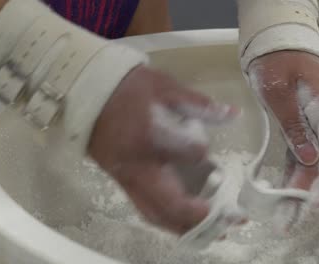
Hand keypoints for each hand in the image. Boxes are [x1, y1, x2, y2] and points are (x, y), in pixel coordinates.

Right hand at [88, 66, 237, 233]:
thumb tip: (233, 114)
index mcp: (151, 137)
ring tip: (208, 229)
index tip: (205, 149)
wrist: (85, 92)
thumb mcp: (165, 87)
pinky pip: (143, 208)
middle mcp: (138, 166)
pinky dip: (164, 218)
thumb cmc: (128, 88)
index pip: (190, 154)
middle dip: (200, 217)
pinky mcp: (119, 181)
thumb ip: (199, 104)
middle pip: (170, 205)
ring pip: (154, 214)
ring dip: (182, 226)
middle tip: (225, 221)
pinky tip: (180, 219)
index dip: (202, 151)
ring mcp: (126, 178)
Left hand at [248, 51, 318, 232]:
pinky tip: (280, 196)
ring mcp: (312, 129)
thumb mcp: (279, 90)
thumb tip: (310, 160)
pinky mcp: (298, 132)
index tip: (312, 201)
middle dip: (308, 194)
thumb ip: (293, 124)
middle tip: (290, 222)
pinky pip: (295, 159)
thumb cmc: (277, 63)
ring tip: (283, 219)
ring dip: (297, 192)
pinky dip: (289, 177)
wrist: (276, 47)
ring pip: (309, 166)